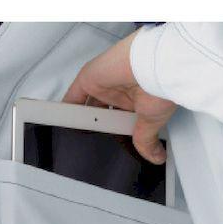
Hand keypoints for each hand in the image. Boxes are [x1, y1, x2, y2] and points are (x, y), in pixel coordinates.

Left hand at [63, 31, 176, 163]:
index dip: (115, 130)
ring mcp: (104, 84)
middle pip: (102, 112)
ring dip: (82, 119)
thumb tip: (156, 156)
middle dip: (99, 125)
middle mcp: (120, 92)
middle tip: (94, 142)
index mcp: (136, 101)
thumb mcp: (151, 122)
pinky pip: (73, 95)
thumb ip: (146, 140)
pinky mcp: (90, 78)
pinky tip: (62, 121)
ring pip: (88, 105)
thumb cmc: (160, 87)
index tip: (112, 143)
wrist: (154, 67)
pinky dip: (67, 109)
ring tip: (77, 136)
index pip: (121, 118)